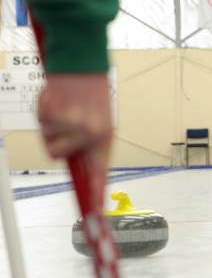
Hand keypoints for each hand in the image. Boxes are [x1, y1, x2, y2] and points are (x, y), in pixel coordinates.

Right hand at [37, 73, 113, 206]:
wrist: (84, 62)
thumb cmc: (91, 94)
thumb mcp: (99, 120)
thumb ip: (87, 144)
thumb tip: (76, 167)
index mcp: (105, 137)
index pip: (99, 173)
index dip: (95, 195)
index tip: (94, 215)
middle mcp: (91, 133)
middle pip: (57, 156)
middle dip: (54, 142)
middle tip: (63, 122)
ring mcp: (72, 124)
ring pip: (46, 140)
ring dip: (49, 126)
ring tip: (63, 108)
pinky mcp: (55, 112)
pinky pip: (40, 122)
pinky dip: (43, 110)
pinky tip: (57, 98)